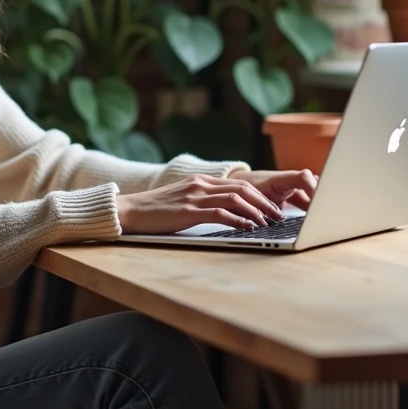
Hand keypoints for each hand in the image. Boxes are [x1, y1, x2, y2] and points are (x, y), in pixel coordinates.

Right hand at [116, 172, 308, 234]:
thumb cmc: (156, 211)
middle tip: (278, 216)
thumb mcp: (183, 200)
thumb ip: (203, 201)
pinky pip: (220, 213)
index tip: (272, 208)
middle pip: (243, 189)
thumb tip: (228, 213)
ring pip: (235, 199)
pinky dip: (238, 220)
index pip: (239, 183)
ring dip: (255, 212)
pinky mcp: (188, 211)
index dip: (260, 195)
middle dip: (264, 203)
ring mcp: (194, 196)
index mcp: (200, 180)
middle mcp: (200, 184)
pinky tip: (248, 228)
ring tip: (267, 223)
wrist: (129, 211)